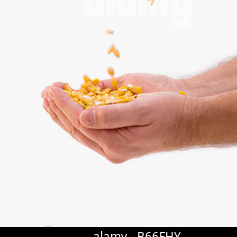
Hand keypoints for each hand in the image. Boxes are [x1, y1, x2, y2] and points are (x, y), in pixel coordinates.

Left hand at [41, 74, 197, 162]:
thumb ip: (112, 115)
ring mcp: (115, 144)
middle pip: (76, 128)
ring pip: (81, 129)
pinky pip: (92, 127)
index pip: (80, 121)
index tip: (51, 88)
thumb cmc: (171, 112)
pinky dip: (78, 114)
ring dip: (64, 113)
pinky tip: (71, 105)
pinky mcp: (119, 137)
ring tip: (48, 98)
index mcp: (116, 144)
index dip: (63, 103)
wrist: (191, 120)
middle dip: (58, 108)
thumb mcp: (143, 109)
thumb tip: (82, 116)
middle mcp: (112, 148)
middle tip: (45, 90)